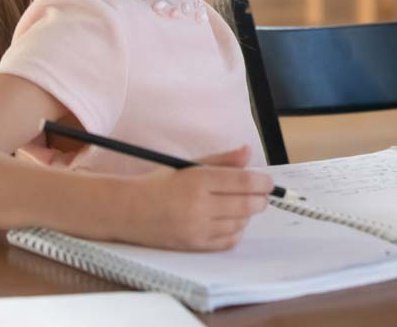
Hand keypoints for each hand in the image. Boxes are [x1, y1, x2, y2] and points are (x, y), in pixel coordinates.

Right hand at [117, 145, 273, 251]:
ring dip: (248, 214)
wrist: (128, 210)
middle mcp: (199, 205)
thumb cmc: (159, 184)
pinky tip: (232, 222)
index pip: (243, 181)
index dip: (263, 182)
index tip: (268, 182)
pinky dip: (236, 231)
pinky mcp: (194, 245)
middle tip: (261, 195)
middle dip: (260, 199)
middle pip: (247, 204)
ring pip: (240, 223)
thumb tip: (248, 151)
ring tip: (242, 206)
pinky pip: (228, 241)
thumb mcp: (189, 165)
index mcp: (198, 179)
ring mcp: (197, 228)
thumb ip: (222, 160)